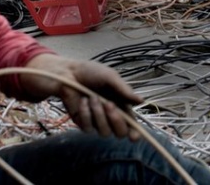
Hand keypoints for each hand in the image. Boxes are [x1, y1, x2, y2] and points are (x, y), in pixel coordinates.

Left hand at [22, 54, 141, 139]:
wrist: (68, 73)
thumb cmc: (90, 72)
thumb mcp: (110, 77)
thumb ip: (125, 90)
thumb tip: (141, 101)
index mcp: (121, 104)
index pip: (131, 123)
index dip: (135, 132)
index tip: (134, 137)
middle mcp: (111, 115)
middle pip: (120, 132)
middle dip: (116, 120)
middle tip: (109, 104)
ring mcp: (97, 121)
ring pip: (105, 132)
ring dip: (98, 114)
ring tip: (91, 97)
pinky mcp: (83, 123)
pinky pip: (89, 128)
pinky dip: (86, 113)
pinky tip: (83, 101)